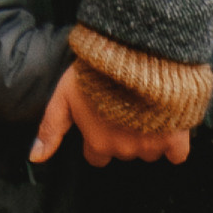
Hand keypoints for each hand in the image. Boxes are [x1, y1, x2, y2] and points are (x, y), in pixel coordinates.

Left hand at [30, 62, 192, 169]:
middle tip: (124, 107)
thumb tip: (36, 158)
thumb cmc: (97, 71)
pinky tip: (169, 124)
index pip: (97, 156)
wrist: (138, 53)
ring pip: (148, 152)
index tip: (104, 118)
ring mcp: (151, 145)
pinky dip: (174, 144)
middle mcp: (124, 149)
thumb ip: (51, 128)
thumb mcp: (64, 95)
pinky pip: (177, 154)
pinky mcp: (176, 137)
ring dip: (148, 136)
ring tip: (146, 108)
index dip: (99, 137)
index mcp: (98, 143)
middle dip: (123, 134)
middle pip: (123, 152)